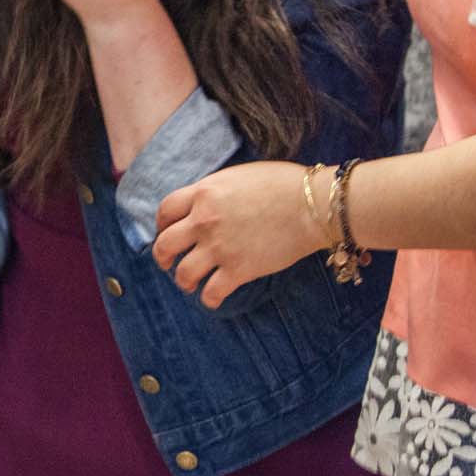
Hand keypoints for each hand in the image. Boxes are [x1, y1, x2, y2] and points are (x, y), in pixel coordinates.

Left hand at [153, 160, 323, 308]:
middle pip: (165, 244)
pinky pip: (212, 292)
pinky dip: (209, 298)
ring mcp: (219, 247)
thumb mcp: (238, 176)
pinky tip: (213, 298)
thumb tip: (207, 202)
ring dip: (183, 280)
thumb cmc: (283, 184)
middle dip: (162, 256)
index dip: (161, 223)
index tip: (165, 230)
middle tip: (167, 262)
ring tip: (189, 283)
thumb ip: (215, 191)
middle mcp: (204, 221)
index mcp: (203, 193)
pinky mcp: (239, 269)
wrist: (313, 205)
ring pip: (183, 272)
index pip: (166, 210)